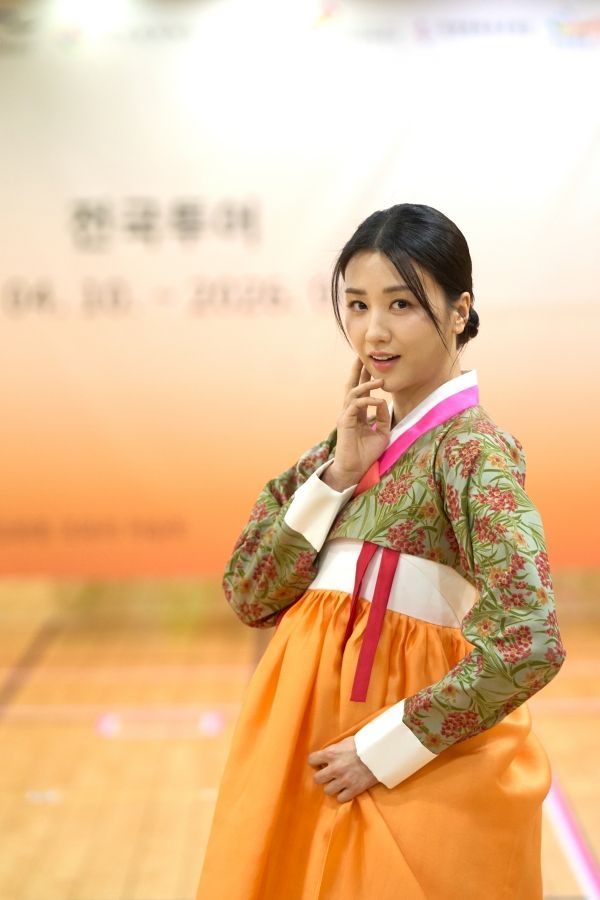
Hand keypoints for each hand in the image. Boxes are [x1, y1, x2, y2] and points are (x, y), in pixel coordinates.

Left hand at [307, 735, 379, 802]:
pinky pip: (341, 798)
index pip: (311, 760)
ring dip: (332, 787)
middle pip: (317, 779)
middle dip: (322, 776)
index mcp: (331, 753)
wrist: (381, 753)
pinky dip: (343, 795)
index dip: (315, 762)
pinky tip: (346, 788)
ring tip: (338, 782)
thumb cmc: (364, 744)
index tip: (319, 763)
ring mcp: (344, 780)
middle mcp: (335, 768)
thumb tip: (326, 757)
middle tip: (328, 774)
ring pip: (327, 790)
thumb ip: (334, 750)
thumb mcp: (345, 742)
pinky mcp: (354, 789)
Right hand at [326, 356, 391, 485]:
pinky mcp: (344, 422)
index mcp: (357, 414)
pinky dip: (367, 401)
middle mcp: (349, 413)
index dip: (365, 378)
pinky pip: (355, 405)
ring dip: (366, 384)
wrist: (354, 470)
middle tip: (361, 356)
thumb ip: (383, 417)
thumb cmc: (366, 454)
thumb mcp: (381, 433)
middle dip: (356, 371)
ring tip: (380, 380)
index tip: (371, 365)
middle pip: (351, 386)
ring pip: (353, 393)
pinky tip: (378, 400)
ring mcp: (345, 416)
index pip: (360, 392)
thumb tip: (383, 401)